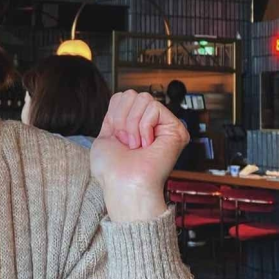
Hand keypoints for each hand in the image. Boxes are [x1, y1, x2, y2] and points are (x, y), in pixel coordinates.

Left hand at [90, 91, 188, 221]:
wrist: (123, 184)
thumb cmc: (112, 171)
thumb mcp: (104, 136)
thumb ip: (113, 115)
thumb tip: (121, 98)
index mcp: (132, 126)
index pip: (122, 97)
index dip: (114, 114)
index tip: (116, 137)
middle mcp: (148, 124)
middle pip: (131, 94)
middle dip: (122, 119)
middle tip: (127, 143)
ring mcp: (162, 126)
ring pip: (143, 98)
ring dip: (132, 125)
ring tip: (136, 145)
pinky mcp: (175, 128)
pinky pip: (154, 108)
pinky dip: (144, 127)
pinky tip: (147, 144)